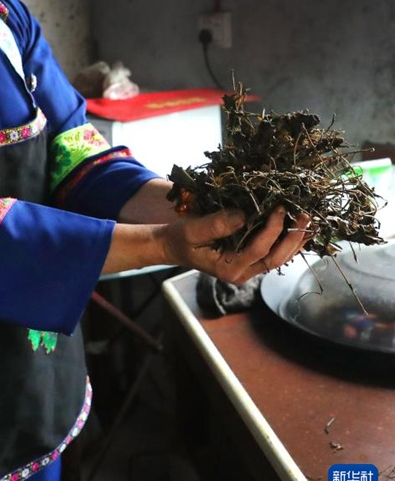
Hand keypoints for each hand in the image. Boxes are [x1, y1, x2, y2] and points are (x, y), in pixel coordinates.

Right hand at [164, 206, 309, 284]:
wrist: (173, 246)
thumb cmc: (180, 238)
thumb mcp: (192, 230)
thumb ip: (216, 224)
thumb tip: (243, 215)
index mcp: (229, 268)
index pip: (259, 249)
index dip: (272, 229)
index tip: (279, 207)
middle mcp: (242, 273)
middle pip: (276, 259)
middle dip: (293, 238)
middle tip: (305, 216)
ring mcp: (247, 269)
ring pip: (278, 258)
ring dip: (295, 241)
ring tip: (308, 222)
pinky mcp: (249, 261)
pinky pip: (272, 253)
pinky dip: (286, 241)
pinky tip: (296, 228)